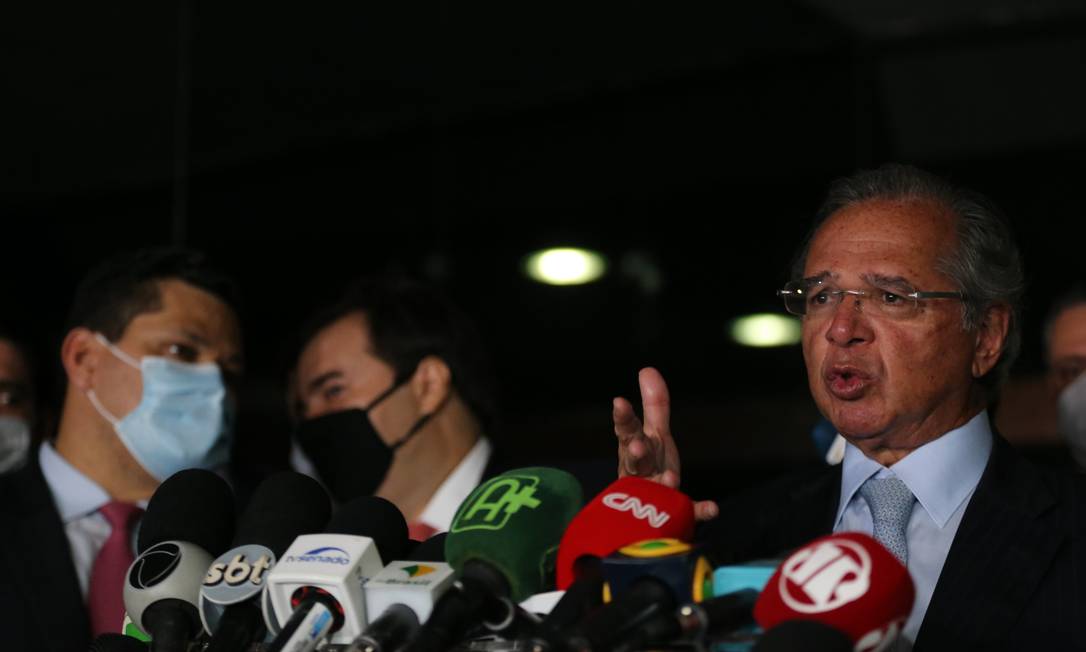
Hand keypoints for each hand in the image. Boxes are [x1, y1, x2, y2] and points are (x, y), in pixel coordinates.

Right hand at [613, 367, 718, 521]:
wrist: (647, 515)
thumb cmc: (649, 467)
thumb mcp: (653, 434)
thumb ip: (653, 405)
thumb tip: (647, 369)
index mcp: (636, 449)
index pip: (627, 431)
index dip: (623, 418)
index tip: (619, 402)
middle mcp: (642, 473)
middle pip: (636, 462)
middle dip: (635, 454)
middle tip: (636, 448)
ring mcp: (656, 495)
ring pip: (655, 490)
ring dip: (662, 484)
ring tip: (671, 480)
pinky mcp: (674, 514)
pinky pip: (687, 513)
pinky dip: (698, 510)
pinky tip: (711, 507)